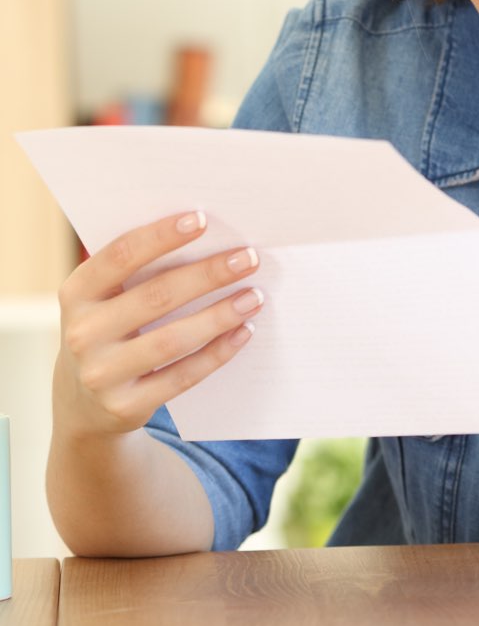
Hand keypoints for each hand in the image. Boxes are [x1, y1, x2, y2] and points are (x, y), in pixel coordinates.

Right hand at [54, 211, 264, 437]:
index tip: (202, 219)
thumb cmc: (110, 328)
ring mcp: (102, 373)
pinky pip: (182, 377)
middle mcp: (83, 333)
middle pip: (156, 295)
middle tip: (248, 258)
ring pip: (172, 339)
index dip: (162, 236)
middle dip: (208, 274)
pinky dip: (217, 353)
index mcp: (78, 293)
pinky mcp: (126, 405)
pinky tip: (243, 331)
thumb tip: (207, 235)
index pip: (121, 255)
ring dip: (219, 315)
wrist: (83, 403)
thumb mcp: (105, 298)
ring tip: (254, 296)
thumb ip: (139, 271)